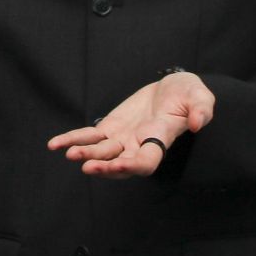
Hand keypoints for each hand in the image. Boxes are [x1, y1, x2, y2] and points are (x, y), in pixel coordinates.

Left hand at [47, 72, 214, 177]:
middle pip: (119, 164)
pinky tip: (54, 145)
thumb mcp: (200, 97)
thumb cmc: (189, 94)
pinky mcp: (110, 129)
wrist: (173, 88)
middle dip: (104, 167)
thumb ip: (201, 111)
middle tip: (87, 166)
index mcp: (160, 140)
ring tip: (67, 153)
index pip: (147, 162)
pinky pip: (88, 137)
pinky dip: (72, 140)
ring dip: (85, 154)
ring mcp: (122, 140)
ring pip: (101, 153)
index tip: (120, 165)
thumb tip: (197, 123)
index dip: (133, 166)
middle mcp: (139, 146)